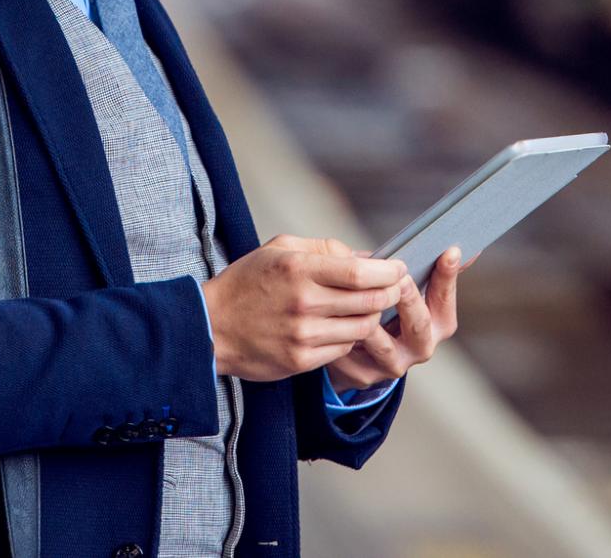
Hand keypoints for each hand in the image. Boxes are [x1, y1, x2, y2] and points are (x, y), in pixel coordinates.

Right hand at [201, 234, 406, 381]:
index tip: (398, 268)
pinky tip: (344, 327)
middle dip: (390, 294)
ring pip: (362, 328)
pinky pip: (344, 349)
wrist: (211, 327)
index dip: (387, 271)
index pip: (359, 273)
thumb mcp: (279, 249)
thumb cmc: (247, 282)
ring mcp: (303, 335)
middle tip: (395, 288)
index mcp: (298, 270)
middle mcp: (303, 303)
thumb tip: (366, 257)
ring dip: (373, 317)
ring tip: (369, 307)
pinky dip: (352, 337)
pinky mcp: (301, 360)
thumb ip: (324, 249)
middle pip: (368, 302)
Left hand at [323, 246, 471, 394]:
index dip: (448, 277)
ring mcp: (393, 364)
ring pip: (383, 345)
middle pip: (419, 324)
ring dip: (371, 321)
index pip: (445, 299)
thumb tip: (456, 245)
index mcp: (436, 324)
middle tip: (400, 278)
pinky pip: (352, 354)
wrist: (359, 354)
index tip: (449, 252)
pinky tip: (333, 320)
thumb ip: (427, 269)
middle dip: (409, 300)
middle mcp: (420, 347)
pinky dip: (344, 336)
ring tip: (361, 300)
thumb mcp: (407, 287)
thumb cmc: (386, 308)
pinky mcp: (364, 374)